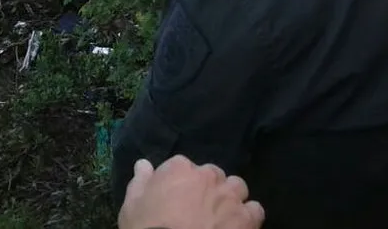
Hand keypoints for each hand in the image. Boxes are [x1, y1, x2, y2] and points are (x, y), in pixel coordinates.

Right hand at [118, 156, 263, 228]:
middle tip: (198, 207)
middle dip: (207, 187)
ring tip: (221, 214)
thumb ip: (140, 182)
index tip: (174, 196)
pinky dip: (248, 216)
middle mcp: (208, 177)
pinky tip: (237, 226)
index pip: (181, 165)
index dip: (178, 182)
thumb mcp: (132, 207)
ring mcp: (230, 197)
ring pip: (236, 187)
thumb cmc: (147, 228)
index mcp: (179, 169)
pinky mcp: (246, 219)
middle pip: (212, 174)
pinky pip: (255, 210)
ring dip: (230, 197)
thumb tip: (143, 164)